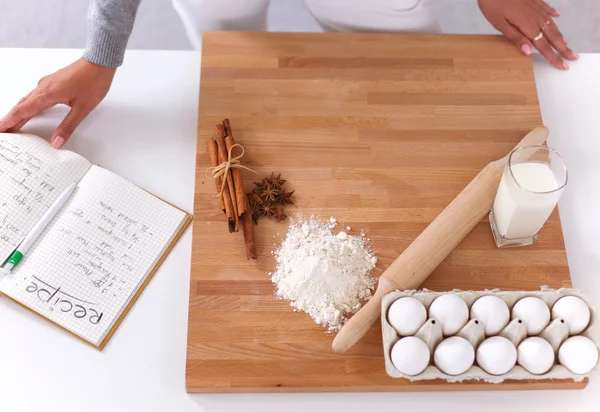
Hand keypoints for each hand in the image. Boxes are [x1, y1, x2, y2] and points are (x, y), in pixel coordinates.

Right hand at [0, 58, 115, 147]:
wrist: (99, 62)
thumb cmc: (93, 82)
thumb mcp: (82, 109)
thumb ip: (68, 126)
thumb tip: (57, 142)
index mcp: (48, 94)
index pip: (23, 111)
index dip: (10, 122)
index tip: (1, 129)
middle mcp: (43, 87)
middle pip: (22, 106)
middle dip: (11, 119)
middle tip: (4, 131)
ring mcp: (47, 83)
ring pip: (27, 100)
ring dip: (19, 112)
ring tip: (13, 123)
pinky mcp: (52, 81)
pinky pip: (35, 95)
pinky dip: (28, 104)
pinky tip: (29, 109)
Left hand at [478, 0, 577, 69]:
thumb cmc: (493, 4)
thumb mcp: (500, 24)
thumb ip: (515, 38)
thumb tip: (529, 52)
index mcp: (527, 25)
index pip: (543, 45)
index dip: (553, 56)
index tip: (562, 65)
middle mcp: (535, 16)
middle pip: (552, 35)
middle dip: (563, 48)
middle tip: (572, 57)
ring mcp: (535, 6)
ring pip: (551, 23)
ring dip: (559, 34)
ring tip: (566, 43)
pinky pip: (546, 8)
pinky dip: (552, 13)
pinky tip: (557, 16)